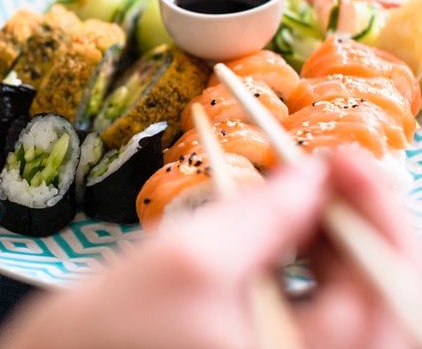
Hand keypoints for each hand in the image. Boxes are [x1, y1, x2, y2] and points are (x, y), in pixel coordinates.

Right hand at [0, 147, 420, 348]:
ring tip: (308, 188)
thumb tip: (315, 173)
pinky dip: (314, 260)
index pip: (387, 293)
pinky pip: (318, 309)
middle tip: (331, 163)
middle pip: (380, 297)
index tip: (346, 158)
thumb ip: (261, 214)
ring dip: (339, 238)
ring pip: (351, 301)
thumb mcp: (186, 259)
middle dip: (362, 222)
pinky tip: (292, 226)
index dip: (379, 217)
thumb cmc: (101, 332)